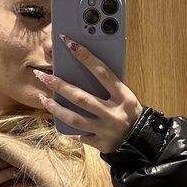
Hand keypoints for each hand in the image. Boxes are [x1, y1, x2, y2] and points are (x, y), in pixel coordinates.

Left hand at [32, 33, 144, 153]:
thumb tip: (86, 67)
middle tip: (42, 76)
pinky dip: (69, 131)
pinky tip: (57, 122)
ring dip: (56, 108)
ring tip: (43, 99)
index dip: (85, 56)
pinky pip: (80, 137)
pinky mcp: (101, 144)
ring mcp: (106, 130)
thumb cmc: (132, 113)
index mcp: (123, 96)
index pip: (102, 72)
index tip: (69, 43)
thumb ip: (110, 86)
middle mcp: (114, 113)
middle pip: (81, 97)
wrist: (144, 140)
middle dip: (59, 86)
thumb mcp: (127, 96)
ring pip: (75, 119)